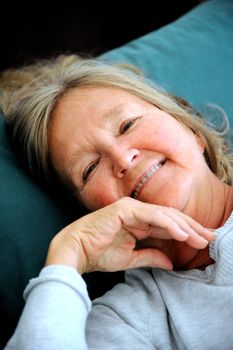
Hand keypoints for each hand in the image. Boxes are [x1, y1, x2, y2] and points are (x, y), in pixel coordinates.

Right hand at [45, 197, 214, 273]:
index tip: (203, 242)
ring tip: (201, 238)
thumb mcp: (132, 258)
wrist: (75, 252)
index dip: (186, 232)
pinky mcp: (125, 209)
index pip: (167, 224)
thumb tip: (171, 262)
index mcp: (138, 222)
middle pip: (170, 217)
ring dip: (184, 226)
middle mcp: (136, 211)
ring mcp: (131, 208)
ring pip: (165, 214)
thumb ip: (152, 257)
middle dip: (192, 228)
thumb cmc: (99, 253)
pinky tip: (182, 233)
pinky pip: (152, 215)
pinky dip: (168, 223)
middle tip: (210, 238)